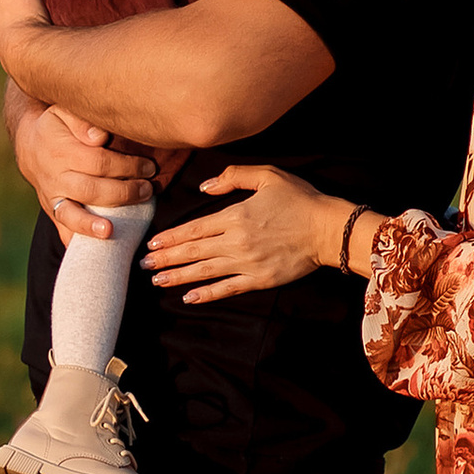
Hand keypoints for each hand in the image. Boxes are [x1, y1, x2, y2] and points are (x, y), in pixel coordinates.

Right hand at [15, 103, 156, 244]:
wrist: (30, 145)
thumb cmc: (58, 125)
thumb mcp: (65, 112)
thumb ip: (82, 121)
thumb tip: (99, 135)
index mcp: (62, 150)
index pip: (99, 162)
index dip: (127, 166)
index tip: (149, 168)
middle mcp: (55, 177)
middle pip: (90, 189)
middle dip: (122, 193)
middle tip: (146, 191)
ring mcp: (51, 198)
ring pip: (71, 214)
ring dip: (91, 225)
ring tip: (111, 231)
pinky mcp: (51, 211)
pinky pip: (62, 230)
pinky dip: (75, 243)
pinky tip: (91, 255)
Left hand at [143, 164, 347, 304]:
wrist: (329, 229)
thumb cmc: (300, 199)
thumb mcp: (268, 175)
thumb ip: (233, 177)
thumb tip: (204, 188)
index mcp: (236, 216)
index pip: (195, 228)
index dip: (171, 237)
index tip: (153, 243)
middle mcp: (237, 241)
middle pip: (194, 251)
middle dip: (167, 259)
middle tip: (144, 264)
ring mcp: (248, 263)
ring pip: (205, 271)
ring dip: (179, 277)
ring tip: (157, 280)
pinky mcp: (260, 279)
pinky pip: (228, 288)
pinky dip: (207, 294)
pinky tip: (189, 297)